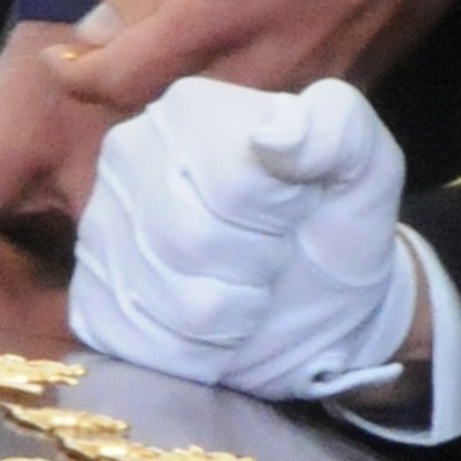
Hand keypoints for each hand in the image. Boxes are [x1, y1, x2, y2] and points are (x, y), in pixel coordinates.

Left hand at [44, 0, 460, 117]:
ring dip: (172, 120)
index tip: (63, 68)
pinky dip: (225, 121)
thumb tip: (95, 36)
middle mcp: (255, 71)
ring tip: (162, 88)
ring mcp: (295, 98)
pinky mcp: (327, 109)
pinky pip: (257, 132)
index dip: (78, 81)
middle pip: (158, 122)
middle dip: (123, 106)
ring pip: (208, 138)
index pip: (121, 82)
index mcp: (218, 14)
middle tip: (111, 77)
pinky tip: (221, 91)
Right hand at [69, 77, 416, 400]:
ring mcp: (99, 230)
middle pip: (194, 241)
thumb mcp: (367, 165)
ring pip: (174, 300)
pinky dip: (198, 350)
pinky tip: (214, 327)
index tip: (296, 210)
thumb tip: (277, 135)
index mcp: (190, 110)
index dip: (279, 216)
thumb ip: (338, 129)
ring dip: (234, 313)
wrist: (322, 307)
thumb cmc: (337, 223)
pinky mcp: (93, 301)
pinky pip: (147, 344)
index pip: (231, 183)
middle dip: (256, 266)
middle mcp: (127, 157)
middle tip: (272, 256)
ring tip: (246, 289)